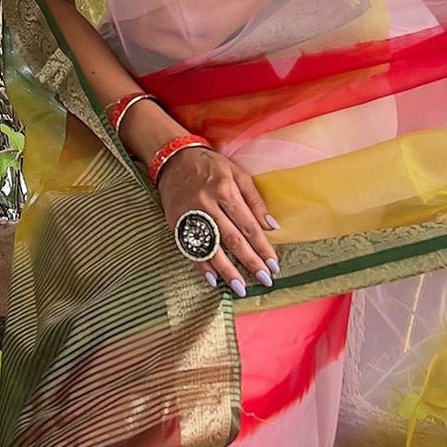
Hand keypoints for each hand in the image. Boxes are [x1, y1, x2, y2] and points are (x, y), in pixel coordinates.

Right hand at [155, 146, 278, 293]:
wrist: (173, 159)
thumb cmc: (210, 166)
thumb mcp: (237, 173)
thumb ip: (254, 200)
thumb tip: (271, 226)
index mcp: (225, 190)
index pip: (248, 225)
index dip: (262, 247)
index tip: (274, 265)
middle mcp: (207, 204)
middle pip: (232, 239)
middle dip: (250, 262)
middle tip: (264, 280)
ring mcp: (190, 216)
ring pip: (211, 247)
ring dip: (227, 270)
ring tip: (240, 287)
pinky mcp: (176, 223)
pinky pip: (190, 248)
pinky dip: (201, 265)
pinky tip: (213, 279)